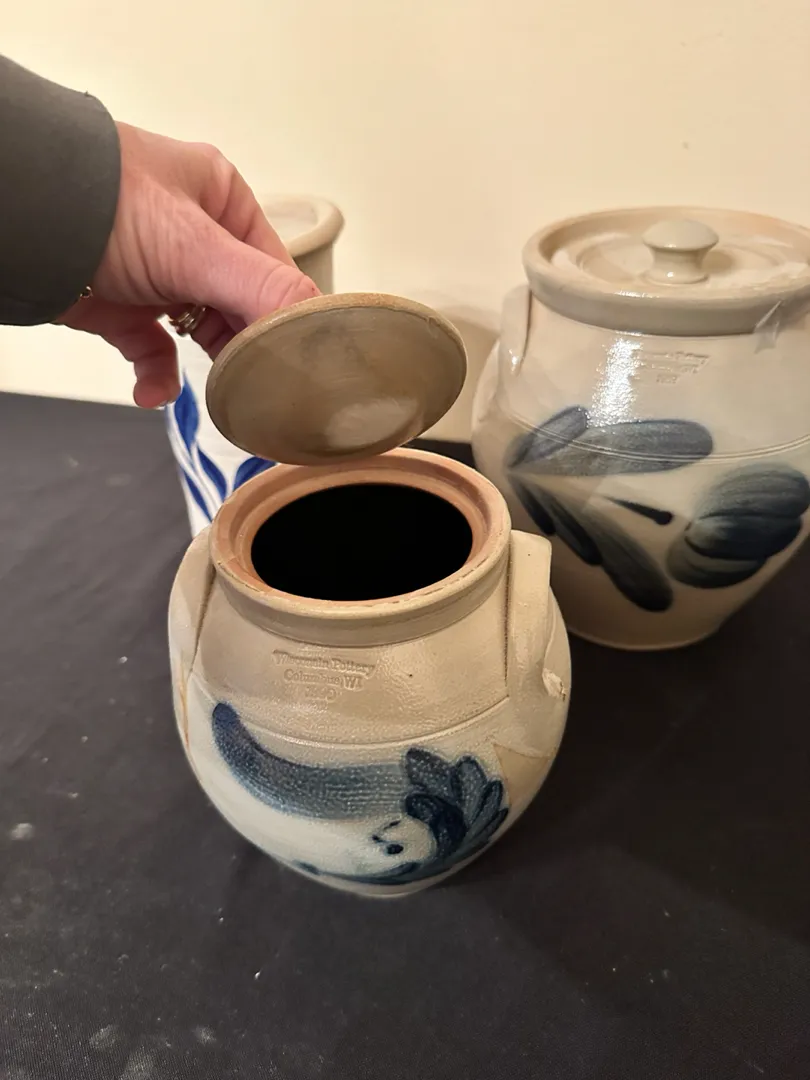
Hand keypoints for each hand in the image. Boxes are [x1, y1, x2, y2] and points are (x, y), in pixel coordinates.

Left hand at [59, 123, 318, 407]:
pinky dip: (157, 377)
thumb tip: (318, 322)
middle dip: (248, 348)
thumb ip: (262, 288)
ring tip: (222, 395)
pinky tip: (153, 392)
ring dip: (209, 369)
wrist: (16, 218)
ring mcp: (156, 273)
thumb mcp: (197, 246)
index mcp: (223, 203)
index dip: (288, 317)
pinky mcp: (120, 307)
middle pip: (243, 307)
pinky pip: (153, 352)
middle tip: (263, 386)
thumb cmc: (104, 203)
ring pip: (202, 334)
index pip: (275, 270)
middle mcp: (194, 236)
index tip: (299, 360)